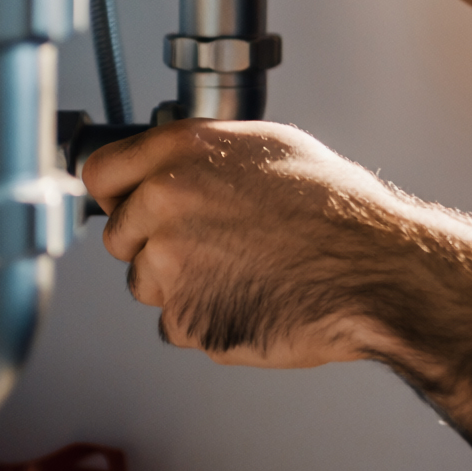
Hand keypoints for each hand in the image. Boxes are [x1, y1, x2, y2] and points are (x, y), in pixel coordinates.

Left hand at [85, 120, 405, 368]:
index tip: (129, 204)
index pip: (99, 172)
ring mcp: (170, 264)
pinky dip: (205, 318)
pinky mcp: (185, 318)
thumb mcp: (271, 146)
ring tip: (243, 270)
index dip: (118, 192)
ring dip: (180, 284)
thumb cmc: (338, 210)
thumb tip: (174, 166)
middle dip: (155, 243)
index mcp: (183, 152)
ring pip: (145, 283)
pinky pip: (175, 324)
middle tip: (214, 244)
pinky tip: (250, 297)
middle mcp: (165, 203)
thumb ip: (205, 154)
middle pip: (119, 235)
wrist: (372, 270)